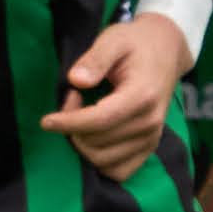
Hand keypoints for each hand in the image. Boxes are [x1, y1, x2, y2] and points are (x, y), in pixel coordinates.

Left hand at [42, 9, 190, 176]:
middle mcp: (150, 122)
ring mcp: (151, 138)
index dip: (68, 123)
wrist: (165, 51)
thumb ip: (95, 59)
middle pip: (98, 143)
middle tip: (72, 99)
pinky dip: (98, 160)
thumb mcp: (113, 40)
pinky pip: (119, 171)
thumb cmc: (135, 43)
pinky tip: (92, 137)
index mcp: (142, 95)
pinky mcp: (149, 148)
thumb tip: (76, 80)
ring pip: (103, 161)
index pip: (99, 121)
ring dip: (83, 143)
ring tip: (82, 115)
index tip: (46, 120)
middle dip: (74, 127)